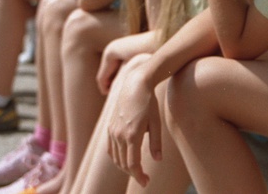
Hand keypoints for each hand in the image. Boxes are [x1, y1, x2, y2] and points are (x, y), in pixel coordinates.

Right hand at [106, 54, 161, 186]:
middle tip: (144, 178)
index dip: (138, 176)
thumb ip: (156, 143)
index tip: (146, 182)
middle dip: (133, 173)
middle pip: (123, 164)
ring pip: (115, 158)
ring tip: (136, 170)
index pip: (132, 164)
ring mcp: (112, 132)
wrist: (135, 85)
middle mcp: (119, 135)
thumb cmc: (149, 103)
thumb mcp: (156, 123)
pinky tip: (125, 159)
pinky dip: (116, 158)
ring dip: (124, 167)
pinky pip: (110, 149)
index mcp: (132, 135)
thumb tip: (157, 160)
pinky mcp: (110, 128)